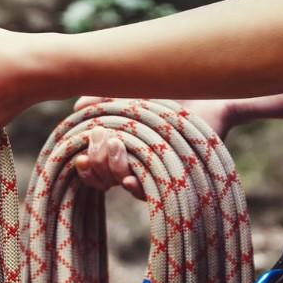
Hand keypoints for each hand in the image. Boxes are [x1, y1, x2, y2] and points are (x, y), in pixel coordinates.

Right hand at [72, 98, 233, 200]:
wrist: (205, 93)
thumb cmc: (168, 93)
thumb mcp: (130, 92)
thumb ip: (103, 97)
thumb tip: (77, 108)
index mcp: (119, 146)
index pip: (92, 166)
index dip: (83, 165)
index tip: (80, 153)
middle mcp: (133, 162)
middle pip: (102, 176)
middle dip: (97, 160)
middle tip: (102, 136)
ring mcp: (151, 169)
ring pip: (121, 181)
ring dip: (114, 167)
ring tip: (117, 144)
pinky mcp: (170, 176)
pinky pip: (147, 190)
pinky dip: (135, 186)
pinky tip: (127, 179)